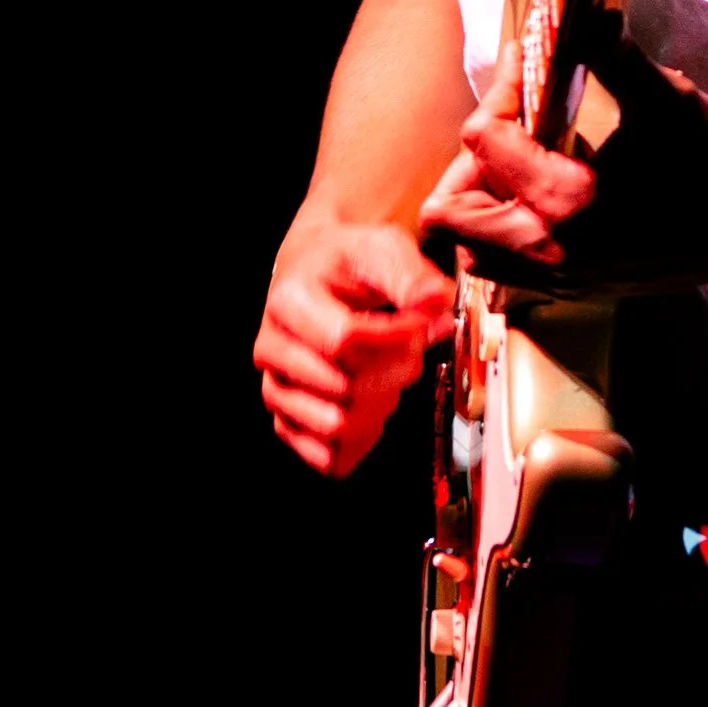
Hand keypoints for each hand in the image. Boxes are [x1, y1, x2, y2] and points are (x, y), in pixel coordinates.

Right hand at [253, 216, 452, 478]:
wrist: (318, 272)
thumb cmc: (349, 262)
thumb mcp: (384, 249)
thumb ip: (413, 276)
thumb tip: (435, 302)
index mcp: (289, 300)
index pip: (346, 340)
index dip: (398, 338)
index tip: (423, 324)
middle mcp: (272, 347)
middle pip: (346, 386)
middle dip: (395, 370)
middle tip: (409, 348)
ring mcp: (277, 388)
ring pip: (337, 425)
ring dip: (380, 404)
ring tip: (389, 373)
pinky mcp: (287, 421)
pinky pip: (329, 457)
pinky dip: (363, 440)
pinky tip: (375, 405)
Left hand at [417, 37, 707, 292]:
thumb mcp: (664, 96)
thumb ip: (612, 51)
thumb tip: (579, 10)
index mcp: (566, 198)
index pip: (481, 139)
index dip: (499, 90)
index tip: (527, 68)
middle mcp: (552, 249)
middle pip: (448, 216)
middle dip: (465, 166)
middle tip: (507, 132)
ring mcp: (562, 277)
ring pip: (474, 250)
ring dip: (481, 206)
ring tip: (521, 165)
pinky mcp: (576, 288)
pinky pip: (507, 270)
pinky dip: (506, 234)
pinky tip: (547, 193)